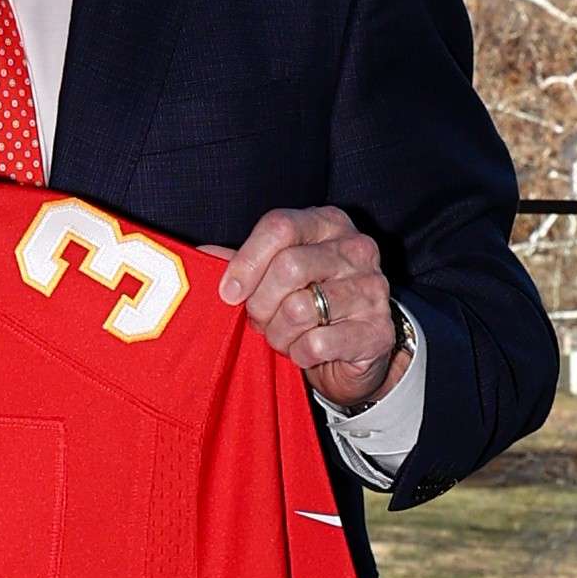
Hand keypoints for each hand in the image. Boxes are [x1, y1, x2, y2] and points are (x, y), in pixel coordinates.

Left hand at [219, 204, 407, 415]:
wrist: (355, 350)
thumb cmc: (309, 301)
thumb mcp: (276, 274)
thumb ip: (242, 262)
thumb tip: (200, 256)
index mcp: (327, 223)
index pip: (280, 226)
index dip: (246, 261)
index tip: (228, 292)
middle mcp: (356, 248)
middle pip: (289, 267)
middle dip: (261, 303)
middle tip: (259, 320)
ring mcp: (372, 289)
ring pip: (300, 309)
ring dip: (279, 333)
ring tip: (283, 336)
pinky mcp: (377, 331)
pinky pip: (317, 343)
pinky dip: (300, 354)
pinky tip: (304, 352)